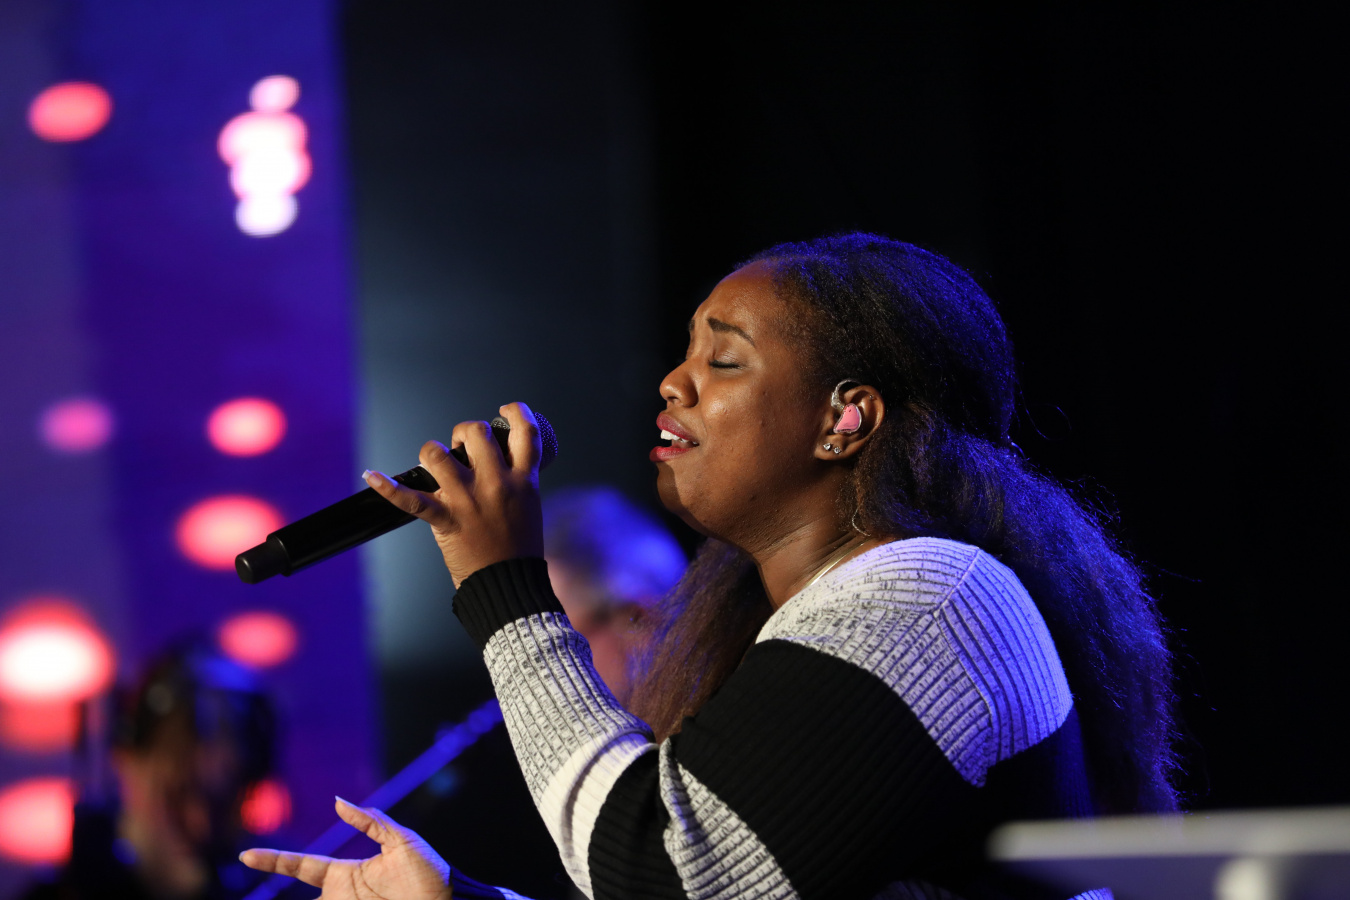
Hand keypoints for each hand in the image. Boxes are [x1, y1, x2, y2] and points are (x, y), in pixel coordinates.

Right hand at [240, 797, 450, 899]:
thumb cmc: (431, 873)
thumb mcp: (403, 841)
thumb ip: (371, 822)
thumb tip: (339, 802)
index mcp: (348, 874)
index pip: (302, 866)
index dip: (274, 860)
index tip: (246, 855)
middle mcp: (342, 896)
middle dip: (271, 894)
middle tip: (246, 882)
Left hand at [364, 402, 544, 586]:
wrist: (509, 584)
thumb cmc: (520, 548)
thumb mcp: (529, 505)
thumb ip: (514, 481)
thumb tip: (493, 459)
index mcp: (524, 480)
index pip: (526, 432)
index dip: (516, 412)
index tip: (506, 410)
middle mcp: (497, 484)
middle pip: (476, 433)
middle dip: (465, 432)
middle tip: (462, 446)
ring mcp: (469, 501)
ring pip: (439, 455)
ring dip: (433, 451)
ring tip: (435, 459)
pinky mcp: (446, 519)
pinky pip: (410, 499)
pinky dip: (387, 487)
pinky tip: (371, 475)